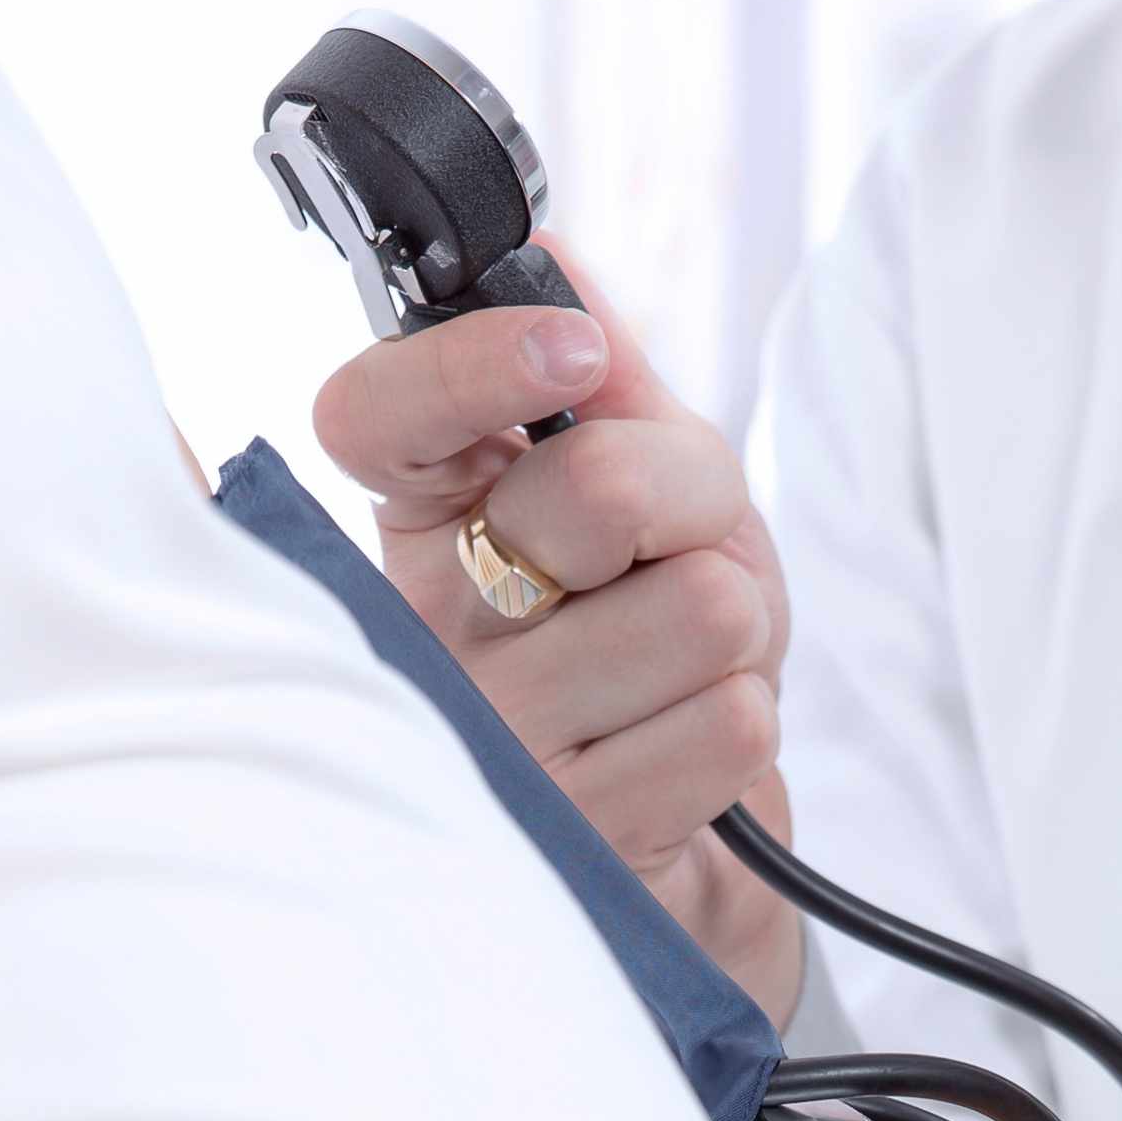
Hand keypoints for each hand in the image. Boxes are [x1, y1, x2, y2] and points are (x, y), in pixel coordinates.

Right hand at [310, 249, 803, 1011]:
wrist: (681, 859)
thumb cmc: (652, 659)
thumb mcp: (647, 497)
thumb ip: (606, 382)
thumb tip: (553, 261)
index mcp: (422, 524)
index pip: (378, 414)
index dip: (473, 364)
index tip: (570, 352)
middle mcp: (421, 634)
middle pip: (590, 491)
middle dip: (696, 505)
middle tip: (678, 556)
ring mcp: (486, 745)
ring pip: (693, 607)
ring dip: (736, 637)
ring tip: (678, 676)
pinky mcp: (569, 843)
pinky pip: (730, 719)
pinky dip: (743, 727)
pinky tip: (685, 756)